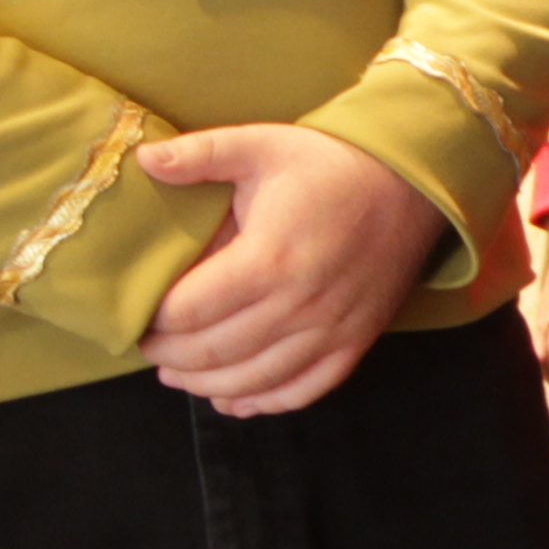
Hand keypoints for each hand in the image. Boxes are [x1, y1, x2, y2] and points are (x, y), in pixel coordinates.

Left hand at [134, 124, 450, 416]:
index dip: (152, 322)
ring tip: (179, 375)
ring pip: (253, 382)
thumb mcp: (262, 145)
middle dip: (170, 358)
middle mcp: (299, 306)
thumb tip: (144, 159)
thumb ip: (200, 153)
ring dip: (206, 387)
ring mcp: (330, 330)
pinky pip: (303, 391)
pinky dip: (263, 403)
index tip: (136, 317)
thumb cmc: (331, 163)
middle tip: (149, 348)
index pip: (187, 313)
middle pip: (213, 354)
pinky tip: (235, 400)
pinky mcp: (355, 343)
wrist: (412, 183)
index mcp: (268, 260)